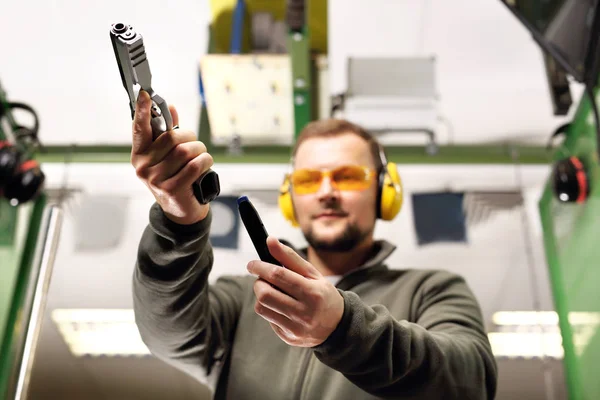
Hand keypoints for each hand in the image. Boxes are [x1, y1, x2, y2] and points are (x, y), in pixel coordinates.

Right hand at [131, 90, 212, 224]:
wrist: (180, 210)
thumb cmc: (174, 179)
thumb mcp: (167, 158)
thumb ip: (167, 134)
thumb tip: (171, 109)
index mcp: (139, 155)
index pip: (139, 129)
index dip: (143, 111)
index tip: (145, 94)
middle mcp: (143, 167)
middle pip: (172, 138)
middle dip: (190, 137)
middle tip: (195, 143)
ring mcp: (156, 179)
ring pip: (185, 151)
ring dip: (200, 150)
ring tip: (201, 155)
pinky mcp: (172, 189)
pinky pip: (195, 165)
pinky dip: (205, 161)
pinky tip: (205, 163)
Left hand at [247, 237, 344, 346]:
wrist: (337, 326)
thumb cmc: (322, 294)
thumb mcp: (312, 273)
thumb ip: (289, 257)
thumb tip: (270, 240)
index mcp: (312, 292)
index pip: (278, 275)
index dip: (261, 267)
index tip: (252, 264)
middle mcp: (304, 312)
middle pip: (265, 294)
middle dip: (259, 282)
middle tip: (263, 279)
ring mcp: (295, 327)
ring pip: (262, 307)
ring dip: (261, 295)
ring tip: (272, 291)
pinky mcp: (288, 337)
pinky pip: (268, 318)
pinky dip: (269, 308)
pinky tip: (281, 306)